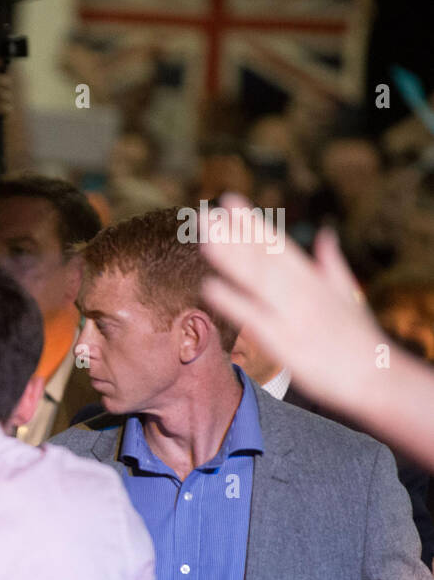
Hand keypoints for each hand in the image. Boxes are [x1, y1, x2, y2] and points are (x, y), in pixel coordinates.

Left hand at [199, 197, 381, 415]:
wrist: (376, 379)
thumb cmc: (359, 340)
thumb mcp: (348, 295)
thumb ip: (331, 264)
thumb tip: (325, 234)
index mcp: (315, 280)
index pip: (278, 244)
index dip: (253, 222)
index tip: (229, 201)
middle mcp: (303, 292)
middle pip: (262, 258)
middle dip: (233, 235)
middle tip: (204, 213)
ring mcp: (294, 315)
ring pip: (257, 281)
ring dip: (230, 259)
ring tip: (204, 239)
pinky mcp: (286, 343)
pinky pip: (254, 319)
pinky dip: (233, 302)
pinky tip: (208, 287)